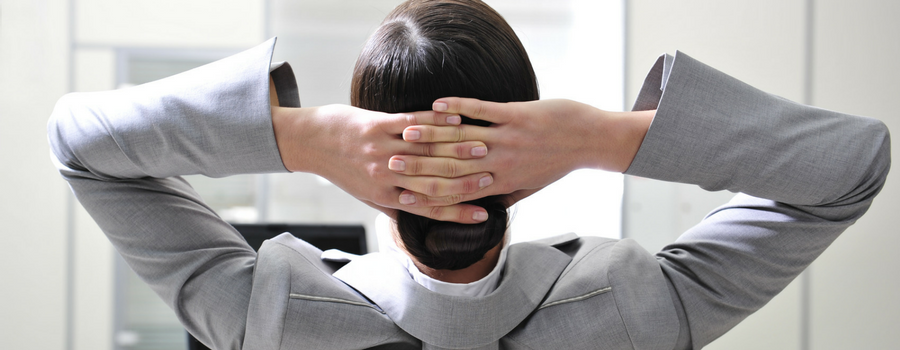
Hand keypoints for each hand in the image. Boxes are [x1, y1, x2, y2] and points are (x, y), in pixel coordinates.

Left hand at [271, 104, 494, 222]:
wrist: (309, 142)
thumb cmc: (342, 170)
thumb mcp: (368, 195)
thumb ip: (396, 203)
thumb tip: (427, 214)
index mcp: (385, 197)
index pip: (429, 209)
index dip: (458, 213)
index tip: (484, 215)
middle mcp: (384, 176)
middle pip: (433, 181)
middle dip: (466, 180)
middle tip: (493, 177)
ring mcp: (380, 149)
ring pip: (428, 152)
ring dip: (458, 149)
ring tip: (484, 148)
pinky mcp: (376, 124)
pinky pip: (412, 123)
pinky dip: (437, 122)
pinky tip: (458, 120)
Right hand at [390, 98, 654, 206]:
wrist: (591, 139)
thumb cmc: (558, 163)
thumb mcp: (531, 186)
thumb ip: (505, 196)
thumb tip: (482, 208)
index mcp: (502, 183)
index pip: (458, 191)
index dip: (429, 191)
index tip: (404, 190)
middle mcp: (502, 163)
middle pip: (452, 166)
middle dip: (420, 164)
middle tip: (391, 160)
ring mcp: (509, 138)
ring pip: (462, 138)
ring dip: (432, 134)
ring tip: (406, 131)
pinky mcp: (517, 115)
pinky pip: (482, 110)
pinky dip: (458, 107)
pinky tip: (438, 104)